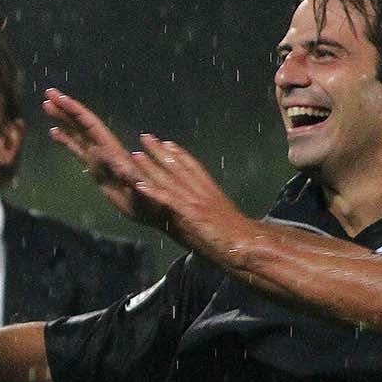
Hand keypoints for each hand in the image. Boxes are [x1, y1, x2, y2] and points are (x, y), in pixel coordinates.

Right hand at [43, 88, 164, 224]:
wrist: (155, 211)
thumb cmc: (150, 205)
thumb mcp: (141, 193)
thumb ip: (132, 181)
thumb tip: (122, 169)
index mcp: (112, 152)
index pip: (91, 126)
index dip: (75, 111)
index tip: (59, 98)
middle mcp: (104, 151)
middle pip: (82, 124)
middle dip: (66, 108)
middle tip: (48, 92)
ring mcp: (100, 159)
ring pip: (78, 134)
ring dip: (63, 120)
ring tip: (46, 105)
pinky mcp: (97, 170)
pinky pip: (77, 150)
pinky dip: (65, 140)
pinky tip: (54, 133)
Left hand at [126, 134, 252, 258]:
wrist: (245, 244)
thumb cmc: (233, 233)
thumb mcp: (218, 214)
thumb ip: (205, 206)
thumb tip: (195, 205)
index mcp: (210, 190)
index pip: (193, 166)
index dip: (179, 153)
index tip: (166, 142)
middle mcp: (202, 191)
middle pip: (178, 166)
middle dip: (159, 151)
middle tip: (145, 137)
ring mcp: (195, 201)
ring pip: (169, 179)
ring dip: (151, 166)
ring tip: (136, 155)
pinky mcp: (190, 213)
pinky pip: (168, 200)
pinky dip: (153, 192)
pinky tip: (139, 186)